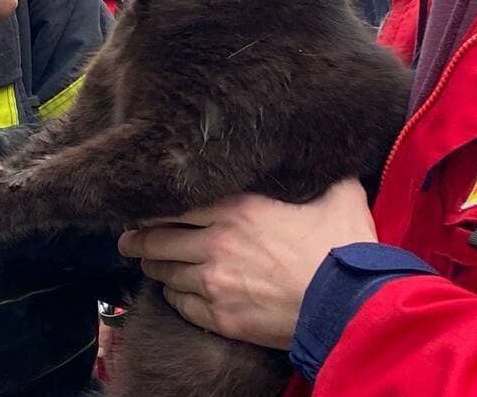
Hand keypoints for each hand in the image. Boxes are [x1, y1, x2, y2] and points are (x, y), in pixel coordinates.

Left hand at [117, 179, 375, 349]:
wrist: (348, 306)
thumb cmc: (344, 249)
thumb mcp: (338, 197)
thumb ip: (324, 175)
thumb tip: (331, 159)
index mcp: (237, 208)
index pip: (175, 203)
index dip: (153, 207)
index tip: (142, 208)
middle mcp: (215, 242)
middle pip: (156, 239)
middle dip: (137, 239)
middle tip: (128, 239)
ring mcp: (214, 281)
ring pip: (163, 272)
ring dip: (154, 267)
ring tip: (149, 263)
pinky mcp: (220, 316)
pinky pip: (180, 304)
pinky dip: (174, 297)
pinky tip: (176, 292)